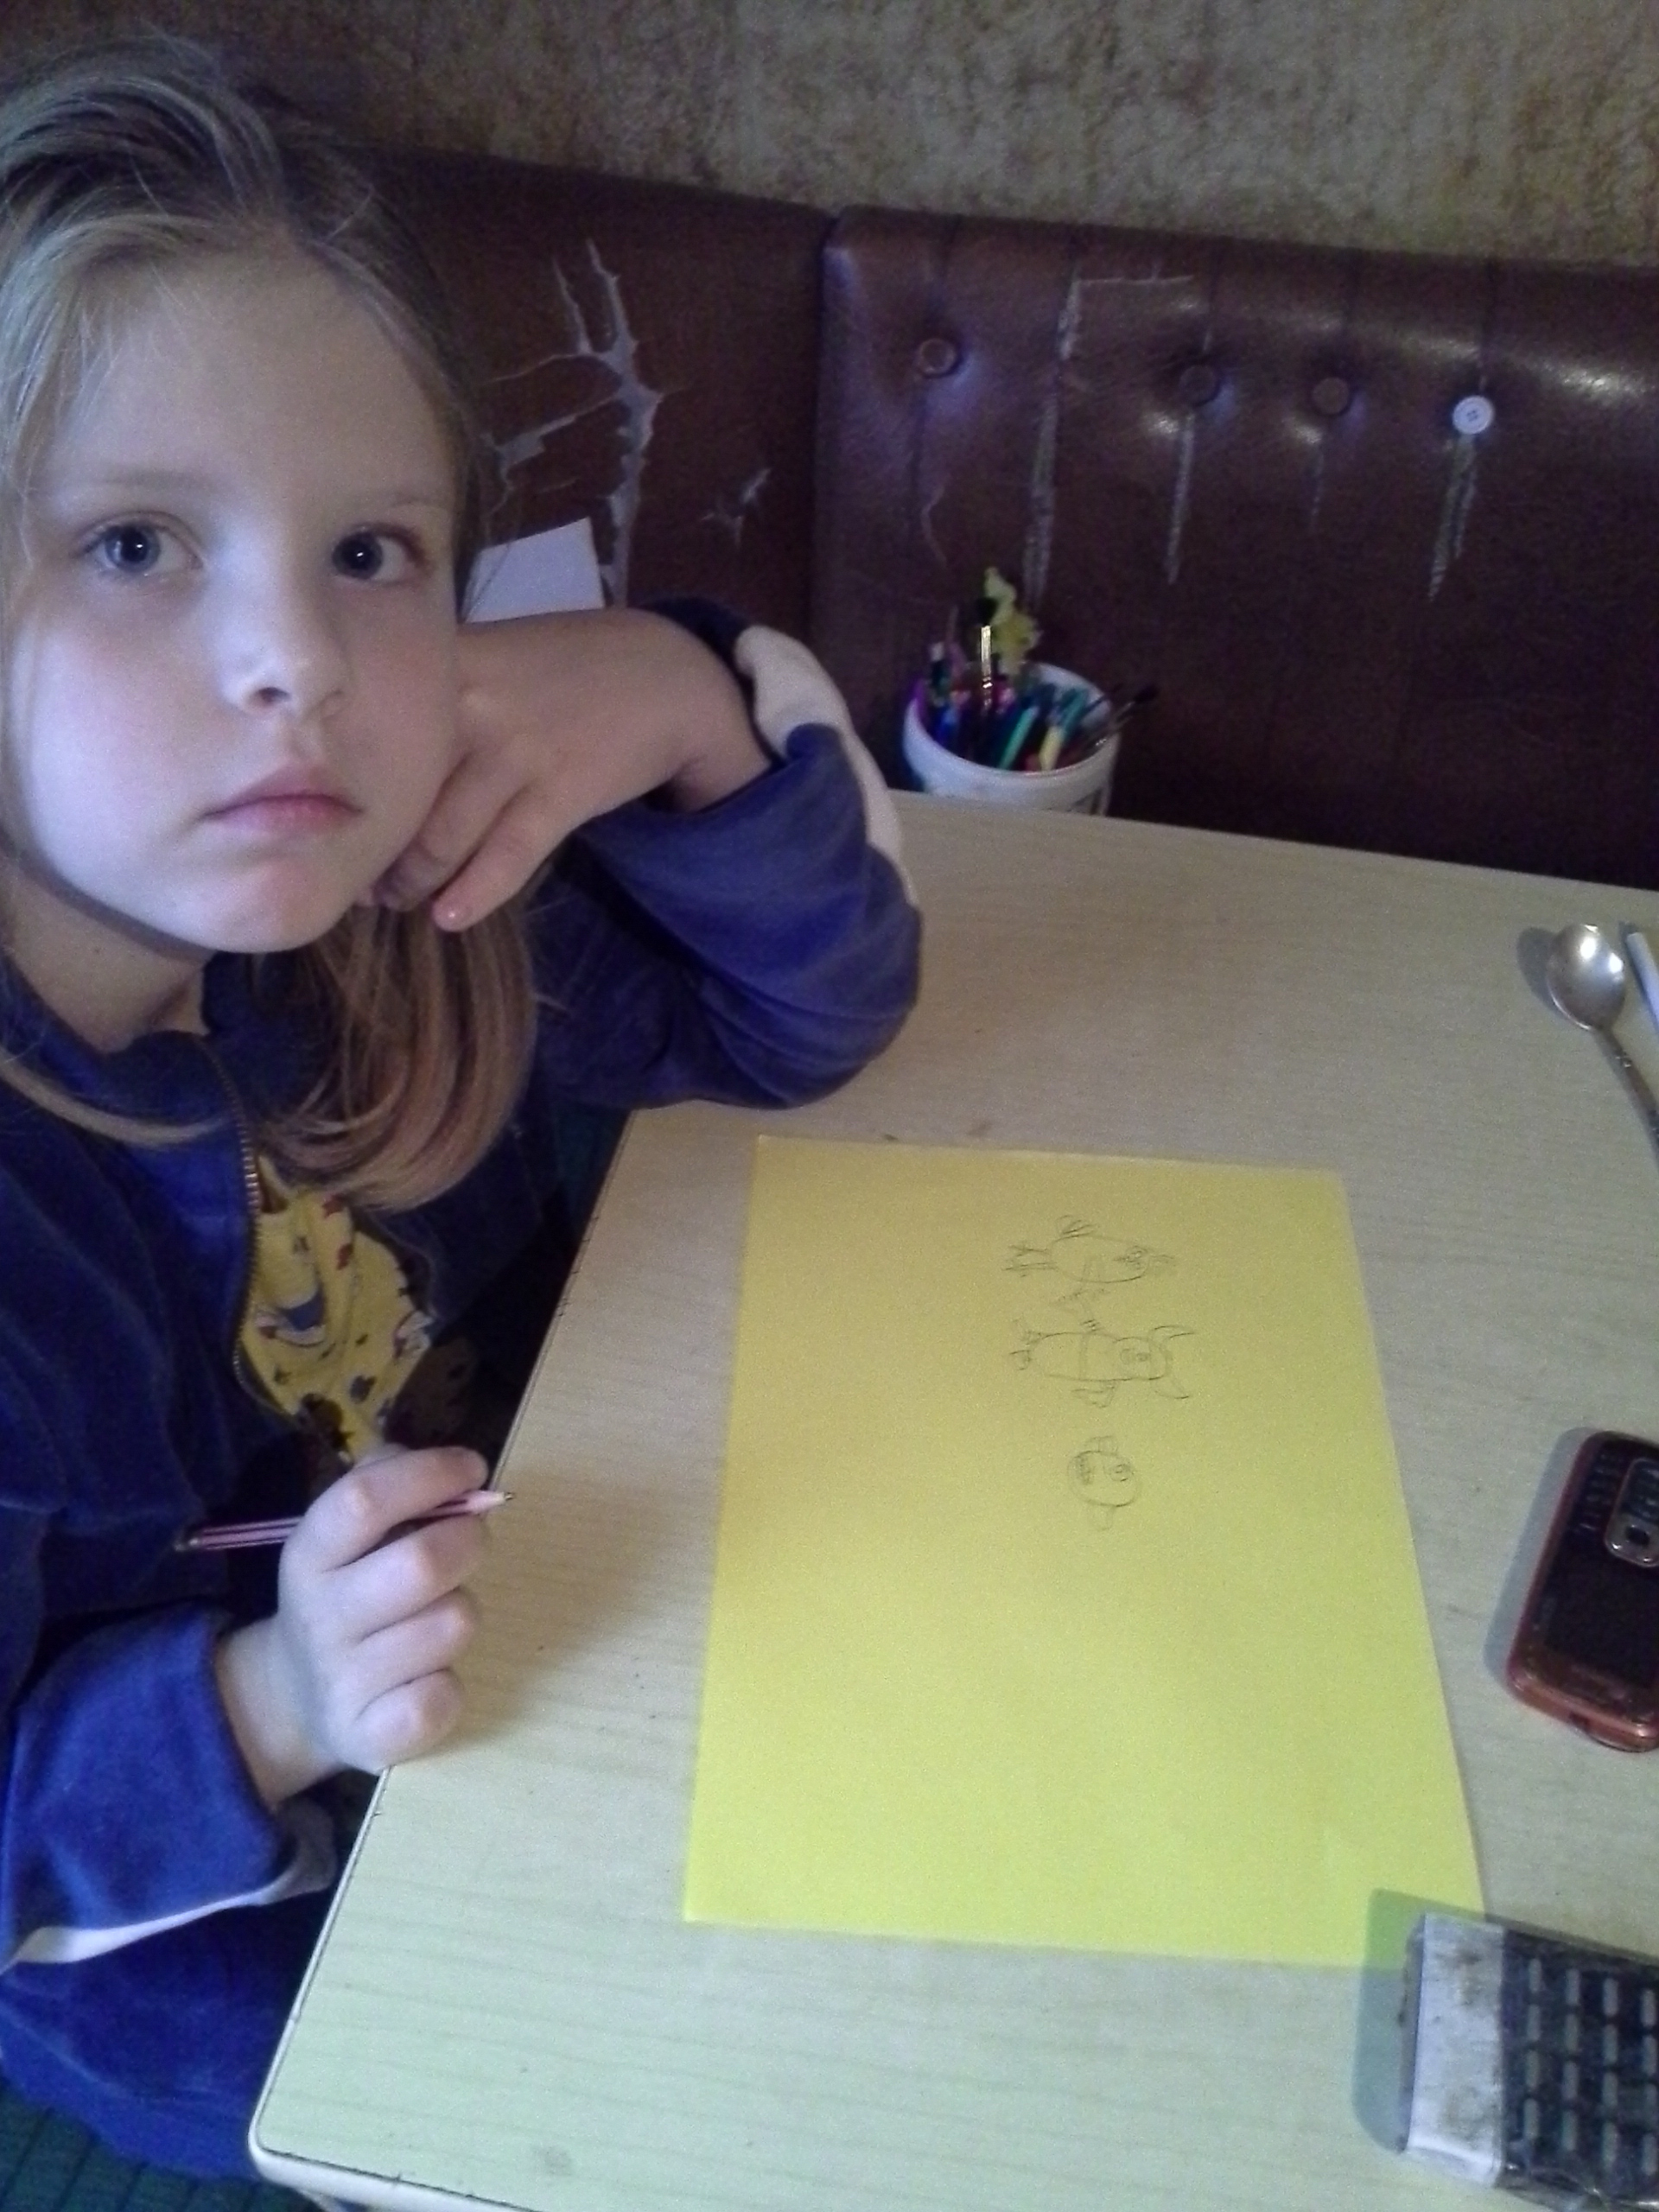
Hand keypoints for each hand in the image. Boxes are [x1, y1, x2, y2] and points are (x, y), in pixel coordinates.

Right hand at [214, 1447, 489, 1806]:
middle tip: (472, 1541)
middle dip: (469, 1542)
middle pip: (421, 1564)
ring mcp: (341, 1682)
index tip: (473, 1469)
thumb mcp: (343, 1532)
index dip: (430, 1475)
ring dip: (463, 1611)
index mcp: (309, 1554)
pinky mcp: (369, 1737)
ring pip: (450, 1625)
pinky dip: (451, 1683)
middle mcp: (319, 1617)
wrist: (294, 1696)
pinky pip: (441, 1699)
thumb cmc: (343, 1591)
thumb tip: (452, 1469)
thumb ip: (387, 1480)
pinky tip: (430, 1675)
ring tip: (438, 1616)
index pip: (363, 1500)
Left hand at [373, 608, 767, 929]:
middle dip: (370, 846)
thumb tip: (367, 743)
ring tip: (395, 899)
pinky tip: (449, 918)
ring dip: (413, 880)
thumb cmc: (567, 664)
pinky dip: (475, 893)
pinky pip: (507, 856)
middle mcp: (472, 705)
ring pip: (443, 834)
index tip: (321, 817)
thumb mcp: (493, 651)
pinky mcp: (561, 792)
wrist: (667, 675)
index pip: (369, 732)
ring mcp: (517, 750)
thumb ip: (435, 688)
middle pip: (397, 793)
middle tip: (352, 875)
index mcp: (446, 664)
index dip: (339, 787)